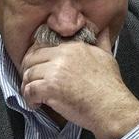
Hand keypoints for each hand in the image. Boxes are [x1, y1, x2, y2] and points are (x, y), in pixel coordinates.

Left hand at [19, 28, 138, 138]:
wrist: (111, 107)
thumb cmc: (110, 86)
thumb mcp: (107, 57)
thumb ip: (102, 42)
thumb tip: (104, 31)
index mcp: (73, 47)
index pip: (43, 46)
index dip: (37, 58)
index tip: (37, 68)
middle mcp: (61, 56)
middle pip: (31, 59)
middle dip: (28, 71)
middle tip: (31, 82)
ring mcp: (54, 71)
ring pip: (28, 75)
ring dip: (27, 86)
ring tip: (33, 95)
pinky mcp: (50, 88)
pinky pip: (29, 90)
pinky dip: (29, 99)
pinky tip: (36, 104)